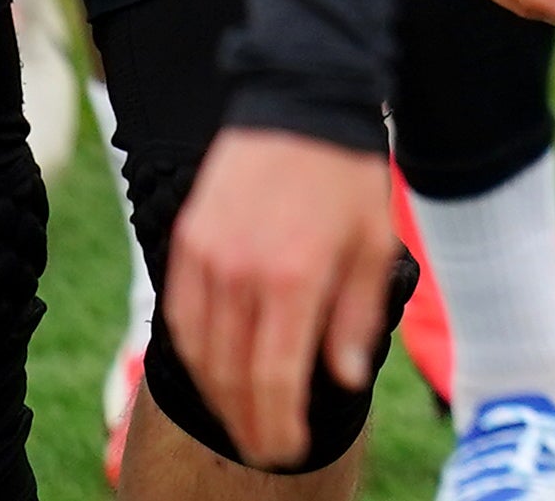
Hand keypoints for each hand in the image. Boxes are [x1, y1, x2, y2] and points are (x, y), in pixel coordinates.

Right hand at [163, 128, 396, 468]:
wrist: (304, 105)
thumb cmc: (348, 175)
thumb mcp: (374, 243)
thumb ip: (355, 315)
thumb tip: (344, 377)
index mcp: (295, 276)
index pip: (276, 376)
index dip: (277, 423)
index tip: (287, 449)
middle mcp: (242, 273)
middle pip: (232, 374)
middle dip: (248, 421)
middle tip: (265, 448)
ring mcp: (206, 258)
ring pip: (201, 352)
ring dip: (219, 396)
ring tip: (242, 420)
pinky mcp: (187, 242)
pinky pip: (181, 316)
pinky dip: (194, 354)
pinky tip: (214, 372)